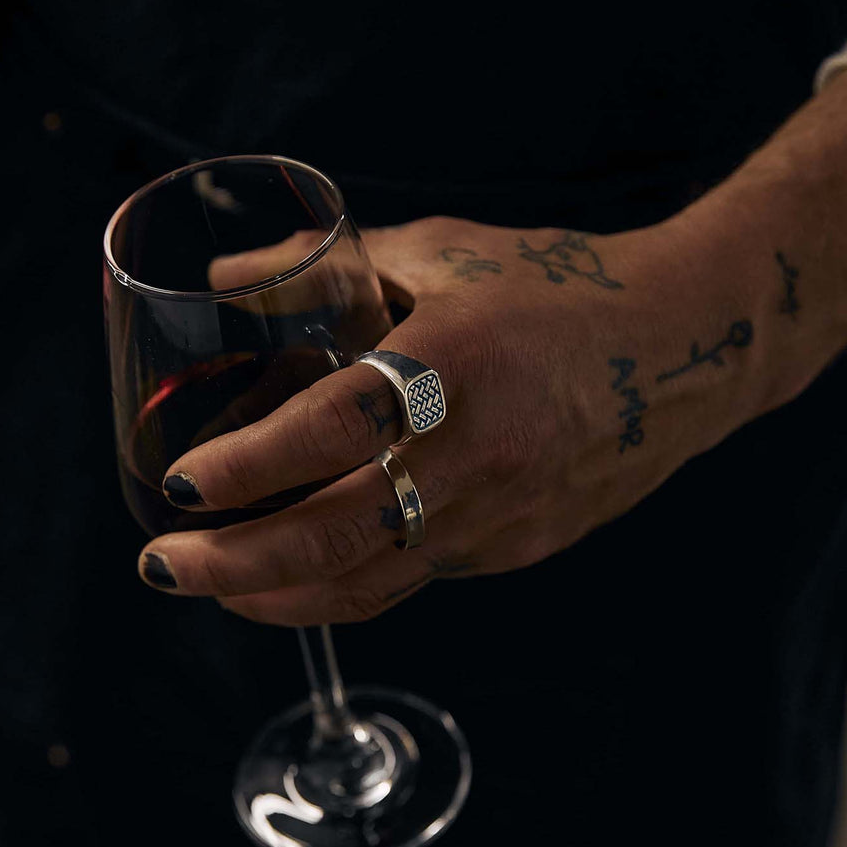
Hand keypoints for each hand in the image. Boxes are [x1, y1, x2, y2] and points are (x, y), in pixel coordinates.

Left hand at [137, 73, 846, 621]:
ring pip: (370, 580)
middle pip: (337, 535)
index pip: (332, 429)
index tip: (180, 487)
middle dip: (234, 564)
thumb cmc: (555, 286)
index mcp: (454, 362)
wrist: (686, 348)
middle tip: (160, 565)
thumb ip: (326, 267)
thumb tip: (221, 279)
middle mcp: (476, 452)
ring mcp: (500, 514)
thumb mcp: (440, 251)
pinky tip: (293, 578)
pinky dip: (341, 585)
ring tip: (211, 586)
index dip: (249, 466)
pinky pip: (411, 578)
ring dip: (277, 595)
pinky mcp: (515, 548)